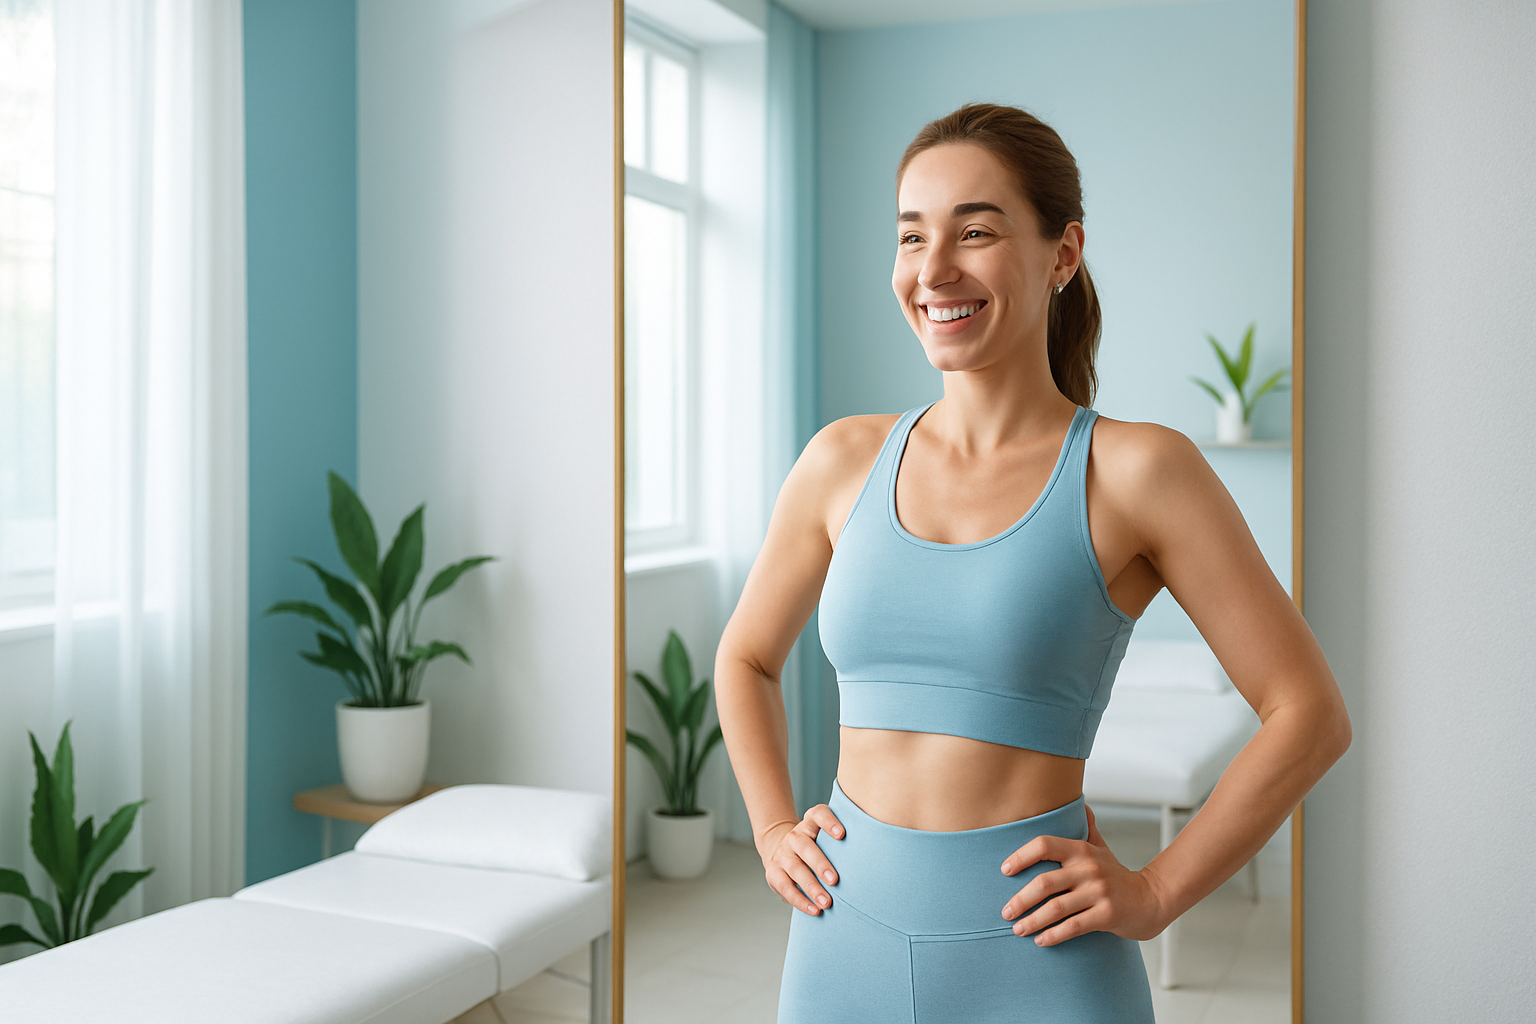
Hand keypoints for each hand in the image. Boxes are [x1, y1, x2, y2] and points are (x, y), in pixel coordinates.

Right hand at [758, 804, 845, 915]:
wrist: (783, 852)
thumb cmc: (817, 847)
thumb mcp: (826, 838)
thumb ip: (844, 842)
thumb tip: (874, 857)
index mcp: (810, 823)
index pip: (818, 815)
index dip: (829, 822)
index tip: (842, 834)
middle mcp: (795, 836)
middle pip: (806, 847)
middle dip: (820, 864)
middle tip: (835, 880)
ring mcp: (782, 854)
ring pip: (795, 869)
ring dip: (812, 887)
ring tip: (826, 903)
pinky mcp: (774, 872)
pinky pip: (786, 887)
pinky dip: (800, 901)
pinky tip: (814, 910)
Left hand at [999, 804, 1166, 945]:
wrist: (1151, 899)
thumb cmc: (1117, 875)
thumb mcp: (1101, 848)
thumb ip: (1087, 828)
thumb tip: (1079, 802)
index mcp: (1082, 849)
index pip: (1044, 844)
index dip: (1021, 856)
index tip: (1004, 870)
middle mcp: (1089, 868)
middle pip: (1044, 882)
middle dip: (1020, 899)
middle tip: (1006, 912)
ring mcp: (1099, 892)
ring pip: (1056, 908)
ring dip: (1032, 921)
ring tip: (1018, 929)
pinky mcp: (1107, 915)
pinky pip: (1073, 927)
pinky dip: (1053, 935)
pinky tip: (1041, 940)